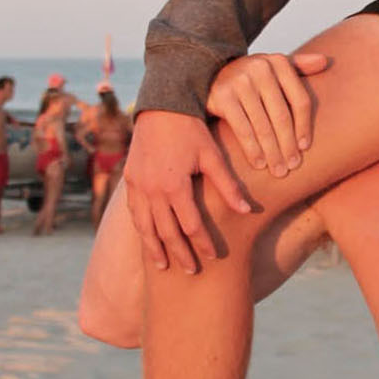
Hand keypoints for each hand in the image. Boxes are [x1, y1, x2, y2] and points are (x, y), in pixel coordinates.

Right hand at [124, 111, 251, 272]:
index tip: (212, 258)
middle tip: (190, 272)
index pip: (191, 225)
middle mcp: (152, 189)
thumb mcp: (213, 156)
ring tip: (163, 266)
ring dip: (154, 248)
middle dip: (179, 253)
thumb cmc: (193, 130)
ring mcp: (138, 185)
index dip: (202, 243)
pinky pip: (134, 212)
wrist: (162, 105)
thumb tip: (248, 211)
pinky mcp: (130, 179)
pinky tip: (149, 240)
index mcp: (174, 185)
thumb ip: (228, 186)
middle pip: (166, 232)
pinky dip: (142, 229)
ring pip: (145, 227)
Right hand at [206, 49, 327, 174]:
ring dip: (272, 153)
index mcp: (278, 62)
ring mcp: (240, 81)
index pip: (300, 100)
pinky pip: (243, 129)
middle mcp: (260, 68)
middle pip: (282, 116)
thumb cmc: (248, 77)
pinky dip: (252, 149)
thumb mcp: (272, 68)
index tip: (305, 148)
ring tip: (278, 171)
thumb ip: (299, 65)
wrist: (206, 73)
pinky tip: (259, 164)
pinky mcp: (222, 96)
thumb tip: (326, 62)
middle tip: (292, 166)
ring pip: (263, 126)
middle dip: (288, 145)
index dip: (304, 127)